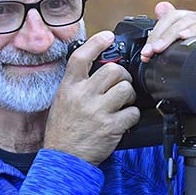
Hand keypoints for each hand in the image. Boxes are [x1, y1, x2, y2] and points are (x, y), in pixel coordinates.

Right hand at [44, 31, 140, 165]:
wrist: (64, 159)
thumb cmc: (63, 130)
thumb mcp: (62, 101)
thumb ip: (78, 84)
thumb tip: (97, 69)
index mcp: (69, 88)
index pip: (81, 57)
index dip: (97, 42)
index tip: (108, 36)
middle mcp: (82, 96)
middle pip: (113, 70)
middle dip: (123, 76)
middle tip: (121, 84)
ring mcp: (97, 112)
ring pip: (126, 89)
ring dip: (129, 95)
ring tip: (122, 103)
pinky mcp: (111, 127)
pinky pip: (132, 112)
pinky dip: (132, 115)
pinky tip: (124, 120)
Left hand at [140, 1, 195, 62]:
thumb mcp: (191, 43)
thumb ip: (173, 26)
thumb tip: (160, 6)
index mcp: (193, 20)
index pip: (170, 18)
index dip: (156, 33)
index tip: (146, 52)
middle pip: (178, 18)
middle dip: (160, 36)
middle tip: (149, 52)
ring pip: (191, 21)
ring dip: (172, 35)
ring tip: (160, 47)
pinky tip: (185, 37)